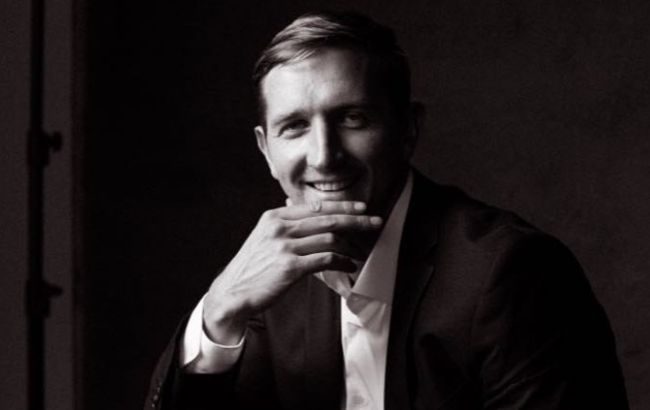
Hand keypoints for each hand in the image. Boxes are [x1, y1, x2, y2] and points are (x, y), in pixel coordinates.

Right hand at [202, 201, 382, 343]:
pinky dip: (342, 261)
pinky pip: (326, 259)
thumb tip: (310, 212)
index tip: (361, 207)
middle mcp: (280, 228)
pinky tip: (349, 265)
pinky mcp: (290, 267)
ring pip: (330, 238)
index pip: (315, 206)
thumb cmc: (252, 267)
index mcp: (274, 217)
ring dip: (351, 245)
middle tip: (375, 221)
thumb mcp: (264, 237)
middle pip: (327, 219)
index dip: (342, 206)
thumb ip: (286, 225)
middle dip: (356, 220)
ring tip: (362, 251)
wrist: (233, 292)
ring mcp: (284, 247)